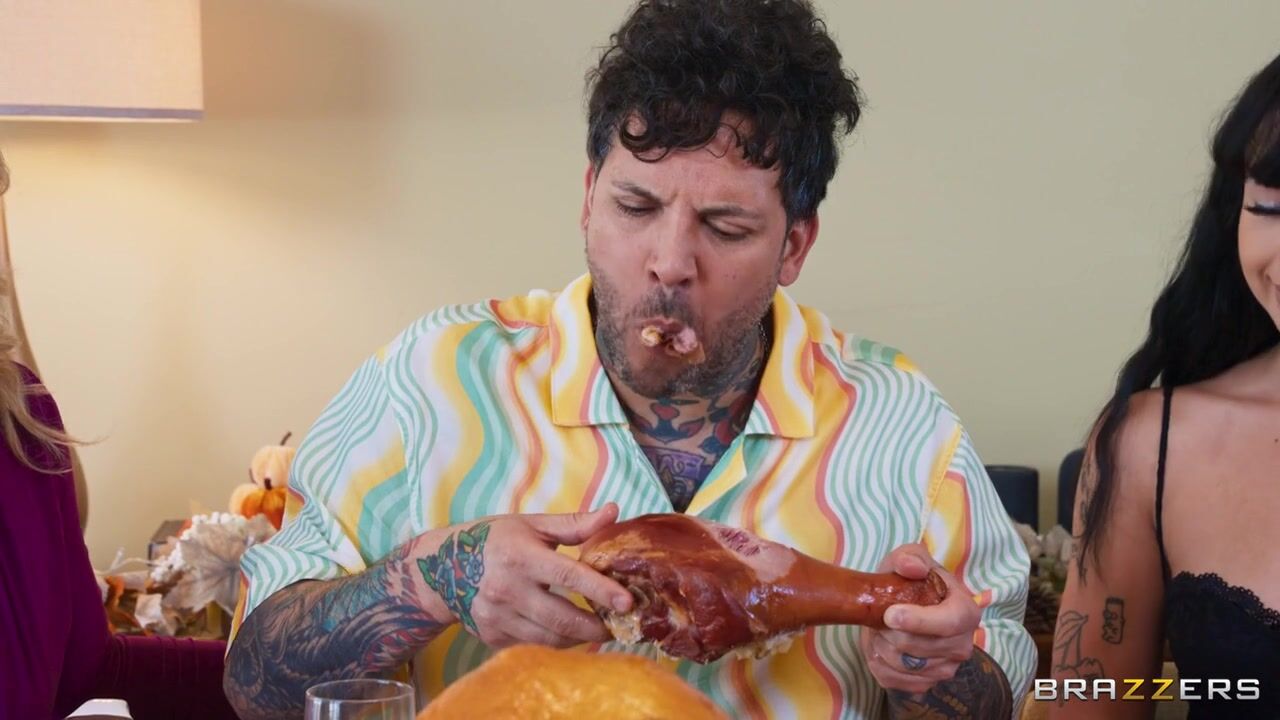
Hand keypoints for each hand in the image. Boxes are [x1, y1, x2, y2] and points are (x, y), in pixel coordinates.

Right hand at [405, 504, 633, 650]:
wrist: (442, 569)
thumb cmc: (494, 540)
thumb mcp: (531, 524)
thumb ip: (574, 524)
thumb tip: (613, 512)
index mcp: (522, 556)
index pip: (569, 575)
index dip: (600, 590)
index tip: (627, 601)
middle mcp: (508, 590)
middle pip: (562, 618)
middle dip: (598, 626)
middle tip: (621, 624)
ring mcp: (498, 617)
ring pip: (551, 639)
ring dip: (580, 638)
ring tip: (600, 630)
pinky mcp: (493, 637)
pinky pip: (534, 646)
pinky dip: (557, 642)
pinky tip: (570, 634)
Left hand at [858, 543, 979, 693]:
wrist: (900, 604)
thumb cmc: (909, 580)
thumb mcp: (909, 557)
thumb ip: (910, 558)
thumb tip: (913, 567)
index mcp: (967, 611)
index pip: (949, 623)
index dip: (919, 621)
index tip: (891, 614)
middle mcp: (963, 645)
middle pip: (920, 647)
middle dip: (890, 631)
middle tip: (880, 615)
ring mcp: (946, 668)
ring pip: (904, 665)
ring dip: (881, 646)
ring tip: (880, 628)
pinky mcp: (924, 683)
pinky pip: (894, 680)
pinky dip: (878, 663)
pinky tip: (880, 646)